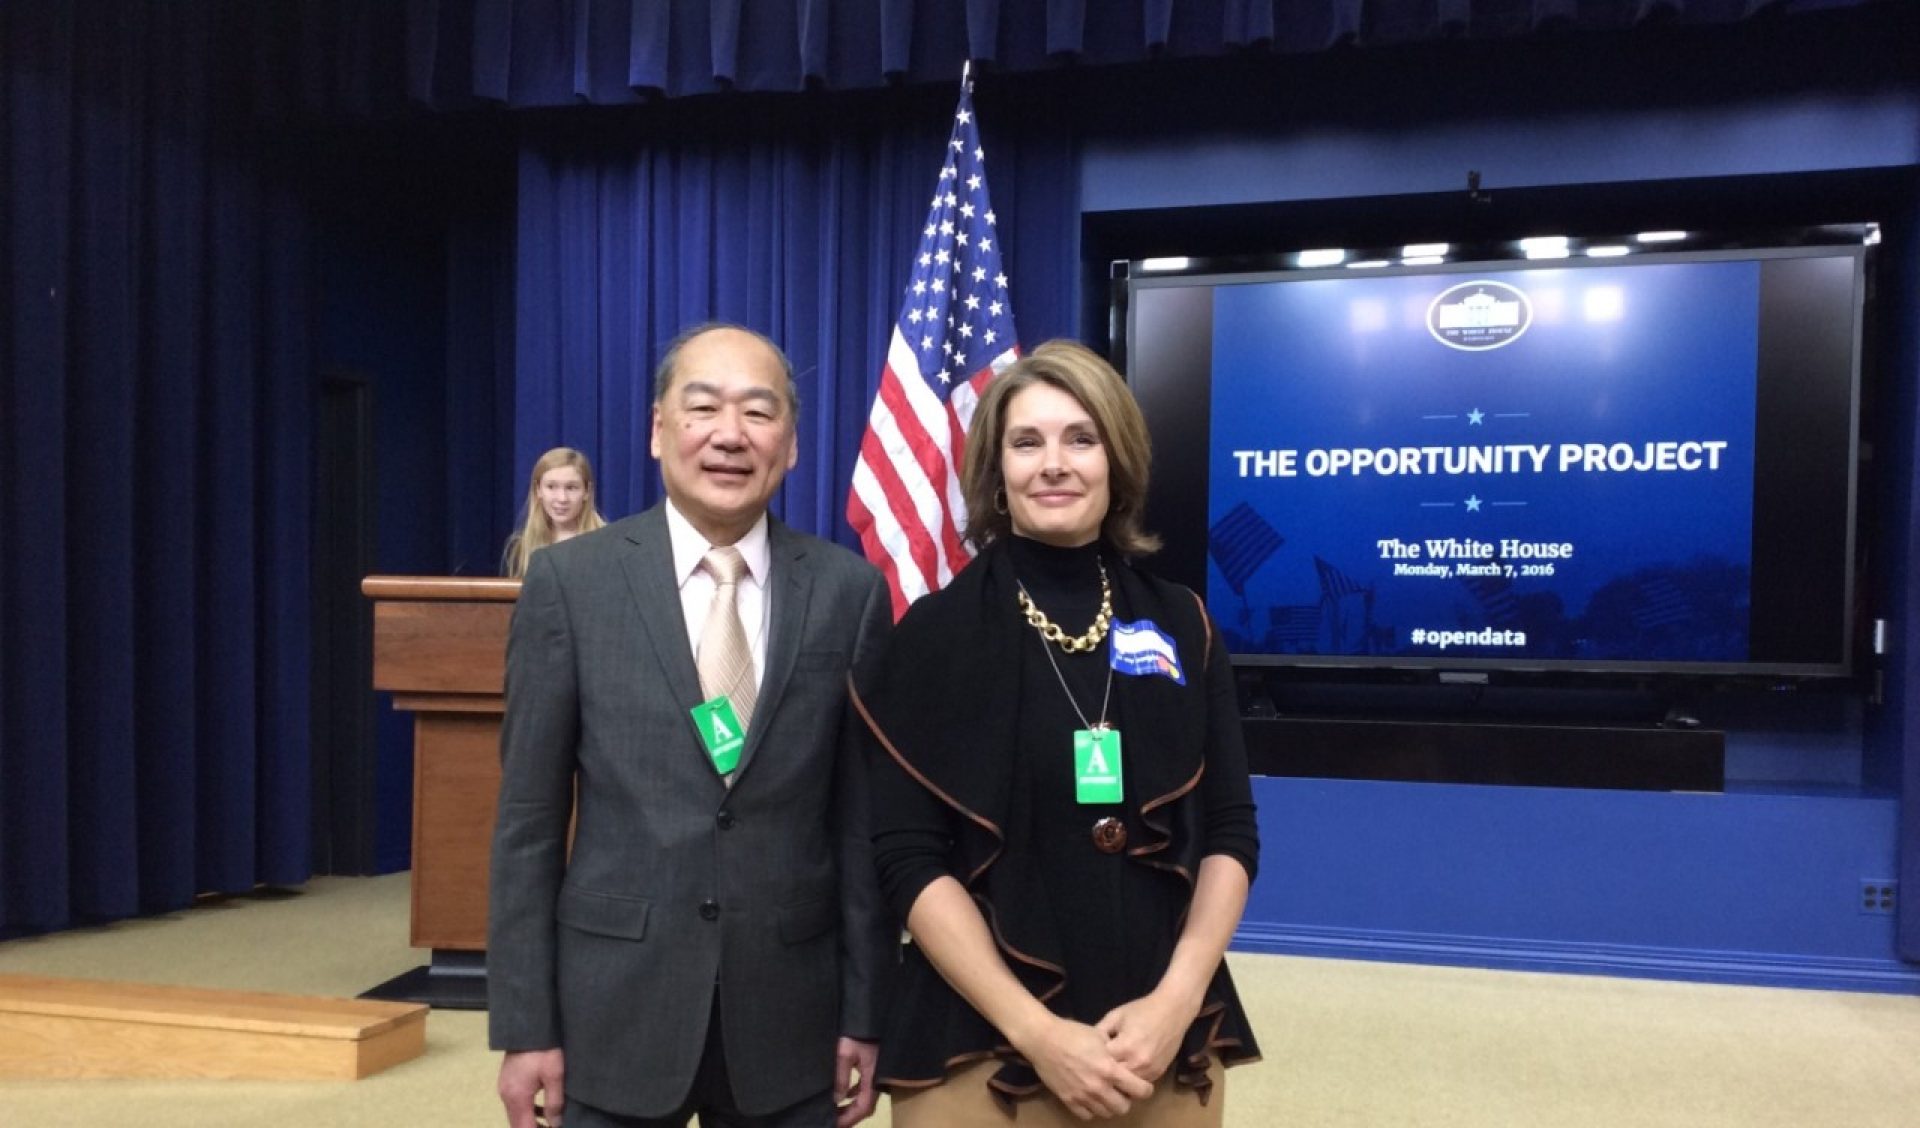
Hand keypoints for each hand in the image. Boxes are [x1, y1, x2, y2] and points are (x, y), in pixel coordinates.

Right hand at [499, 1048, 565, 1127]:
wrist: (528, 1024)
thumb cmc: (544, 1049)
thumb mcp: (555, 1075)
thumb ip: (554, 1102)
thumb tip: (555, 1124)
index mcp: (517, 1097)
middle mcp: (506, 1096)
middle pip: (517, 1124)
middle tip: (553, 1127)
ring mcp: (504, 1087)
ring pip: (516, 1115)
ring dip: (530, 1122)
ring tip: (550, 1123)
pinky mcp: (507, 1080)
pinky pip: (515, 1103)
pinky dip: (527, 1110)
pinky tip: (542, 1108)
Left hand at [834, 1036, 879, 1126]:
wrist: (872, 1012)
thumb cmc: (859, 1033)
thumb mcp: (845, 1054)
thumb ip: (841, 1078)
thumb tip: (837, 1099)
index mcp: (873, 1078)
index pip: (864, 1106)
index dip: (849, 1118)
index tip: (835, 1124)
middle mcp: (877, 1078)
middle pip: (865, 1105)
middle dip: (849, 1116)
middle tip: (833, 1121)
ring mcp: (876, 1073)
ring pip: (864, 1097)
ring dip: (851, 1106)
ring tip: (835, 1112)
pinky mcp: (872, 1066)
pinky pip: (863, 1087)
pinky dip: (854, 1094)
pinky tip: (843, 1095)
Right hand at [1016, 1016, 1154, 1119]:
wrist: (1043, 1040)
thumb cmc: (1073, 1033)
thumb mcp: (1100, 1036)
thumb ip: (1115, 1052)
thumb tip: (1125, 1059)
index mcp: (1109, 1069)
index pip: (1139, 1090)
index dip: (1145, 1089)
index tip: (1142, 1085)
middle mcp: (1098, 1087)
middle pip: (1123, 1107)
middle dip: (1126, 1099)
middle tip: (1122, 1090)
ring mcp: (1082, 1096)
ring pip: (1106, 1114)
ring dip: (1109, 1105)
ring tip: (1106, 1094)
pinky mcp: (1068, 1100)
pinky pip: (1087, 1115)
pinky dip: (1092, 1109)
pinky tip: (1091, 1098)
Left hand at [1097, 989, 1198, 1082]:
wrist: (1172, 1010)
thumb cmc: (1142, 1010)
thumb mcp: (1116, 1016)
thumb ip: (1100, 1031)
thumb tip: (1086, 1045)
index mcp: (1125, 1046)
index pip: (1102, 1063)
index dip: (1094, 1061)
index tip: (1088, 1058)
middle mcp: (1138, 1062)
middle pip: (1114, 1079)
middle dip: (1104, 1075)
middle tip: (1095, 1071)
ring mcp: (1150, 1070)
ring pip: (1127, 1086)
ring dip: (1118, 1082)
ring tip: (1109, 1074)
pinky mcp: (1158, 1073)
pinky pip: (1140, 1083)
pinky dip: (1131, 1081)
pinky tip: (1124, 1074)